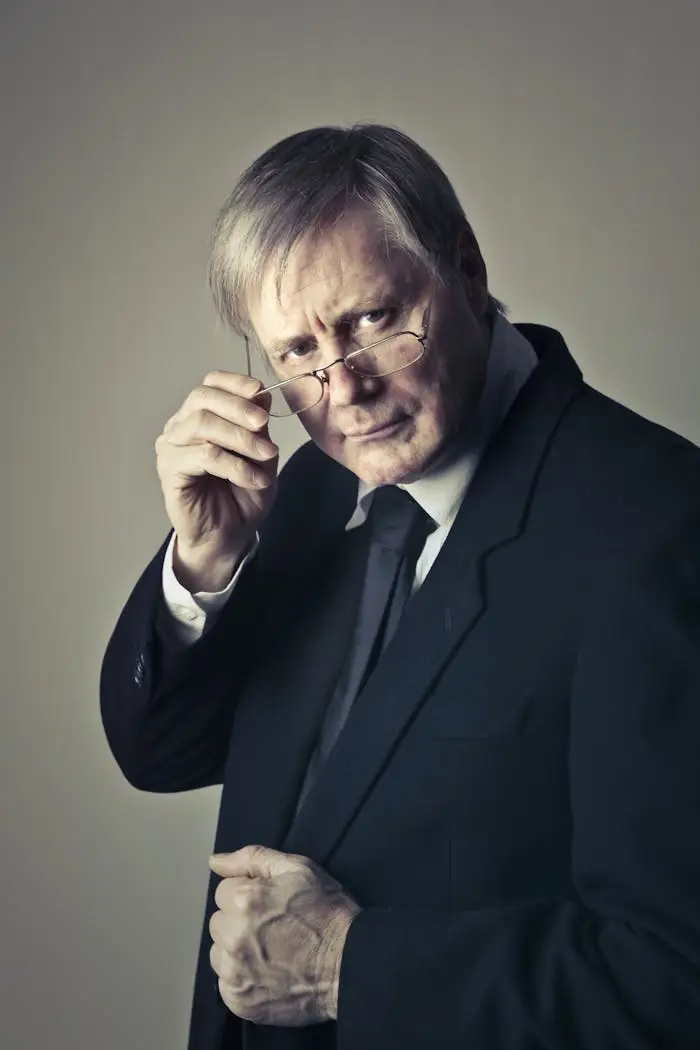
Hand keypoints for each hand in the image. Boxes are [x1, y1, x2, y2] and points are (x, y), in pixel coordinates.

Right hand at [155, 371, 278, 572]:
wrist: (229, 536)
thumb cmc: (241, 496)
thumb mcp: (261, 456)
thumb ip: (258, 428)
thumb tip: (261, 396)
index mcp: (201, 416)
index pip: (210, 384)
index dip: (235, 382)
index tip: (261, 392)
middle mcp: (180, 427)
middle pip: (202, 397)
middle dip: (238, 407)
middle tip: (263, 424)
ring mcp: (171, 447)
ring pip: (202, 424)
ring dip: (240, 438)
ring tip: (266, 457)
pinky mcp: (169, 470)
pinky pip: (203, 456)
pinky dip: (234, 465)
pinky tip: (253, 479)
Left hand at [208, 845, 361, 1025]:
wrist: (350, 965)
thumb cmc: (328, 913)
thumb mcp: (299, 869)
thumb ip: (253, 858)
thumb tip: (216, 861)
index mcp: (244, 900)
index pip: (223, 891)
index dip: (248, 894)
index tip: (270, 904)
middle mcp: (233, 936)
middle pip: (218, 922)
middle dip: (238, 921)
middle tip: (270, 927)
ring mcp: (234, 972)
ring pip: (218, 953)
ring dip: (235, 950)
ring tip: (269, 951)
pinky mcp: (239, 1001)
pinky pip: (226, 983)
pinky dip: (242, 978)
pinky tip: (267, 972)